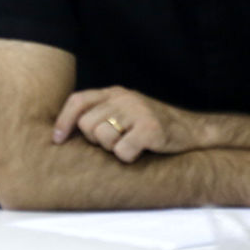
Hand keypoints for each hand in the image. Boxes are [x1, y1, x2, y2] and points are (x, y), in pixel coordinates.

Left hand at [52, 85, 195, 162]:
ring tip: (129, 144)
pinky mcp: (150, 129)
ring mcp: (138, 112)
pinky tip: (142, 151)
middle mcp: (125, 98)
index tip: (57, 139)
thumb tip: (65, 130)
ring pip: (103, 138)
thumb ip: (102, 112)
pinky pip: (123, 151)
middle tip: (115, 142)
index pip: (78, 100)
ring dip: (113, 149)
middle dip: (96, 140)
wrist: (192, 130)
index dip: (63, 120)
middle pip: (87, 124)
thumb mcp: (126, 110)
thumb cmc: (152, 125)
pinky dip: (129, 157)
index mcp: (115, 92)